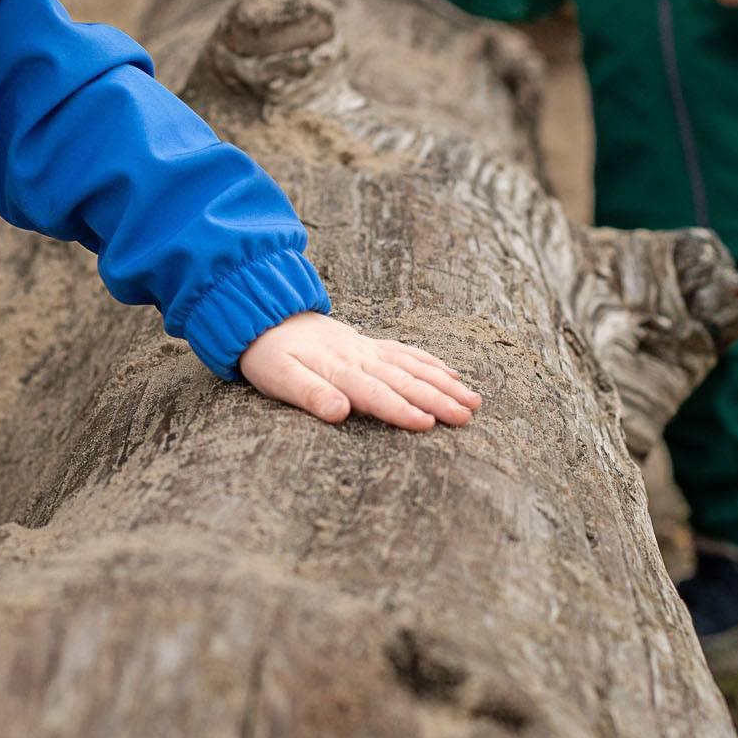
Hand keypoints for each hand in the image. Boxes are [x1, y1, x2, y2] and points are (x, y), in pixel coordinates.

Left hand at [240, 313, 479, 430]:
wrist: (264, 313)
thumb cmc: (268, 354)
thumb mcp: (277, 377)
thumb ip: (310, 394)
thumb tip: (340, 412)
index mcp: (339, 370)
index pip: (376, 394)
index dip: (401, 410)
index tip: (429, 424)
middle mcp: (360, 357)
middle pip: (405, 381)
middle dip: (438, 399)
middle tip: (467, 417)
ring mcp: (368, 349)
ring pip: (413, 367)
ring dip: (444, 383)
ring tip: (473, 400)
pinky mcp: (368, 344)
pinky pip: (406, 352)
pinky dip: (431, 363)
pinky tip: (451, 373)